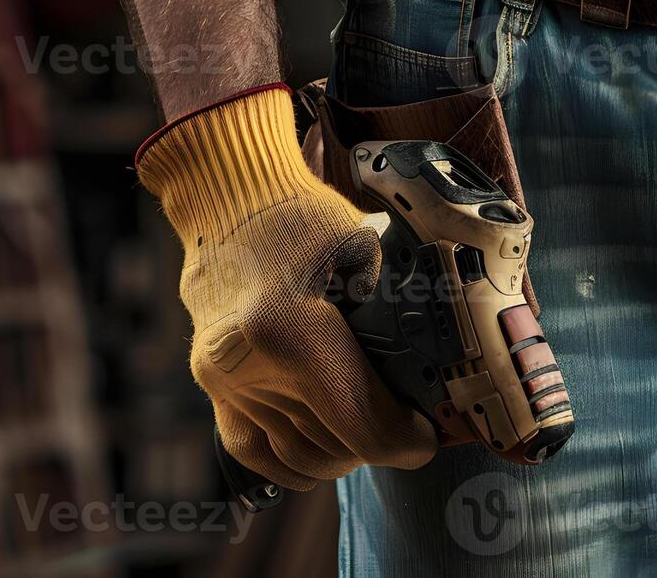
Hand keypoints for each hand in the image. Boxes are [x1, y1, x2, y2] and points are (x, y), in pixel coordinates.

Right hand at [139, 86, 437, 487]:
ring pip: (297, 455)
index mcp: (291, 330)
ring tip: (371, 428)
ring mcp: (225, 380)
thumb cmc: (302, 215)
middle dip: (381, 443)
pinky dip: (294, 460)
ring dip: (342, 452)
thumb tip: (445, 365)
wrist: (228, 197)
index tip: (427, 432)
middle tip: (409, 425)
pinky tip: (325, 446)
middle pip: (334, 445)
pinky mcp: (211, 382)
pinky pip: (254, 450)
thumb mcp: (366, 249)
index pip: (361, 426)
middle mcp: (249, 366)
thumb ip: (399, 310)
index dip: (406, 440)